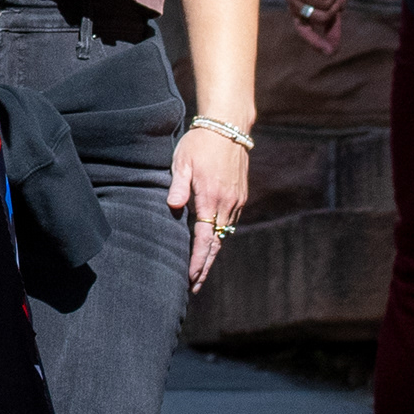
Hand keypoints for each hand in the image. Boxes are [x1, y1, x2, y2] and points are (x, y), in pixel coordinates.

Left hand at [168, 124, 250, 292]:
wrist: (229, 127)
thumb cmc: (200, 143)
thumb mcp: (182, 161)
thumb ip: (178, 186)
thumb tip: (173, 206)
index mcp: (211, 199)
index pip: (204, 239)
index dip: (197, 261)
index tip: (191, 278)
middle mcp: (227, 204)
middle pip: (216, 244)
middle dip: (205, 266)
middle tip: (195, 286)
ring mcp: (236, 201)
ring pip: (223, 235)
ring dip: (212, 253)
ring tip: (200, 271)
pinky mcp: (240, 196)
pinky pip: (229, 223)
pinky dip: (219, 237)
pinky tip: (210, 244)